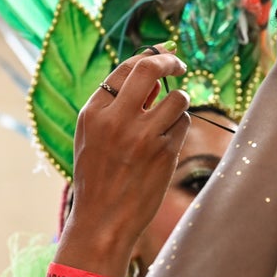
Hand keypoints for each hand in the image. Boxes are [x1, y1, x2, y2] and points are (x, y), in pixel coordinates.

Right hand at [62, 49, 190, 273]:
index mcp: (93, 113)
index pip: (125, 68)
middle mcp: (117, 119)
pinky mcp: (164, 152)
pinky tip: (166, 143)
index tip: (163, 56)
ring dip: (179, 102)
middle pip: (150, 69)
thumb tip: (153, 77)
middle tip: (179, 63)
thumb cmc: (98, 177)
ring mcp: (142, 135)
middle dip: (170, 60)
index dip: (149, 56)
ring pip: (177, 98)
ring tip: (168, 119)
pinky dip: (179, 127)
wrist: (102, 220)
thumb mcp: (93, 137)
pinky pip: (183, 123)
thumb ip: (116, 106)